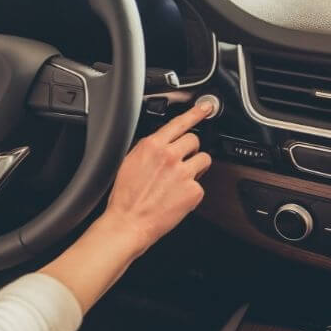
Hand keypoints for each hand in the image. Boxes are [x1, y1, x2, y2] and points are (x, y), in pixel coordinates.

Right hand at [39, 104, 211, 312]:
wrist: (128, 223)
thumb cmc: (125, 197)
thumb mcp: (130, 162)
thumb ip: (149, 150)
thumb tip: (161, 145)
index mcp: (151, 146)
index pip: (179, 122)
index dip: (196, 112)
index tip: (206, 107)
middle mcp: (169, 155)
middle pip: (194, 139)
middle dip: (190, 149)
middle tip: (181, 162)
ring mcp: (183, 173)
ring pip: (204, 159)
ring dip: (196, 167)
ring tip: (181, 180)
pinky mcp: (193, 191)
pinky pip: (201, 185)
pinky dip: (192, 191)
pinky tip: (177, 197)